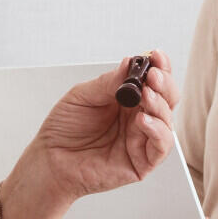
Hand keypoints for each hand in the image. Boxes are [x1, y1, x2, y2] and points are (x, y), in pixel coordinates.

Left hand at [0, 53, 177, 218]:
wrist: (50, 160)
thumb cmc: (64, 129)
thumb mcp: (82, 96)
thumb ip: (108, 82)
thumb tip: (129, 64)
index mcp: (128, 99)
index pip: (154, 81)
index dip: (160, 67)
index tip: (156, 56)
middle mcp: (138, 118)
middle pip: (167, 99)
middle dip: (164, 84)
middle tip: (153, 75)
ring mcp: (141, 140)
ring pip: (167, 121)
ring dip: (160, 106)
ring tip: (146, 95)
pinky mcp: (142, 162)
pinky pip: (160, 147)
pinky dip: (157, 131)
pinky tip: (142, 119)